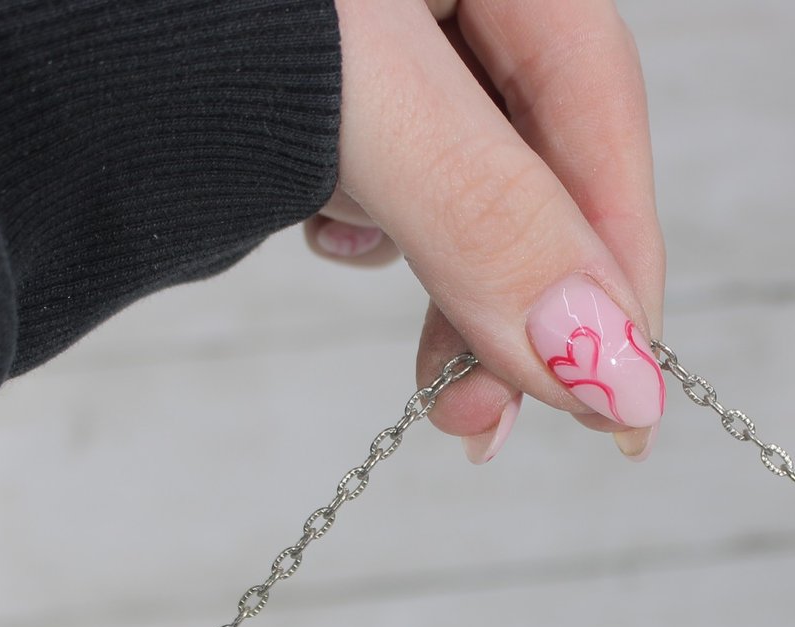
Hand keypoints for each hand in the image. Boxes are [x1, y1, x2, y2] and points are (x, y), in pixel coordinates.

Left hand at [304, 0, 665, 461]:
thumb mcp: (345, 96)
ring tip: (426, 373)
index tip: (625, 399)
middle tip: (487, 418)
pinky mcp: (307, 67)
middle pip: (533, 147)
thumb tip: (604, 349)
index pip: (598, 100)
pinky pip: (379, 161)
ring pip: (455, 170)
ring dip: (445, 277)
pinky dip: (375, 224)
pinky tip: (329, 238)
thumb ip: (479, 213)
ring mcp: (372, 24)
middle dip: (516, 293)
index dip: (620, 259)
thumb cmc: (169, 30)